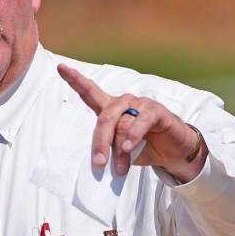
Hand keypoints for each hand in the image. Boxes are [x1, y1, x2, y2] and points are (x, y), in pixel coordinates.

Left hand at [57, 64, 204, 179]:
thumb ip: (112, 148)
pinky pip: (141, 121)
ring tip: (120, 168)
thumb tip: (102, 160)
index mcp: (111, 109)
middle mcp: (123, 102)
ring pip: (122, 124)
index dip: (75, 79)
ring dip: (120, 149)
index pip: (90, 92)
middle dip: (100, 142)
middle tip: (99, 163)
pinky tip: (129, 146)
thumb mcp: (123, 151)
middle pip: (104, 117)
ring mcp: (140, 104)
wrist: (174, 152)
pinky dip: (133, 135)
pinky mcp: (156, 111)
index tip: (61, 67)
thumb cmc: (144, 148)